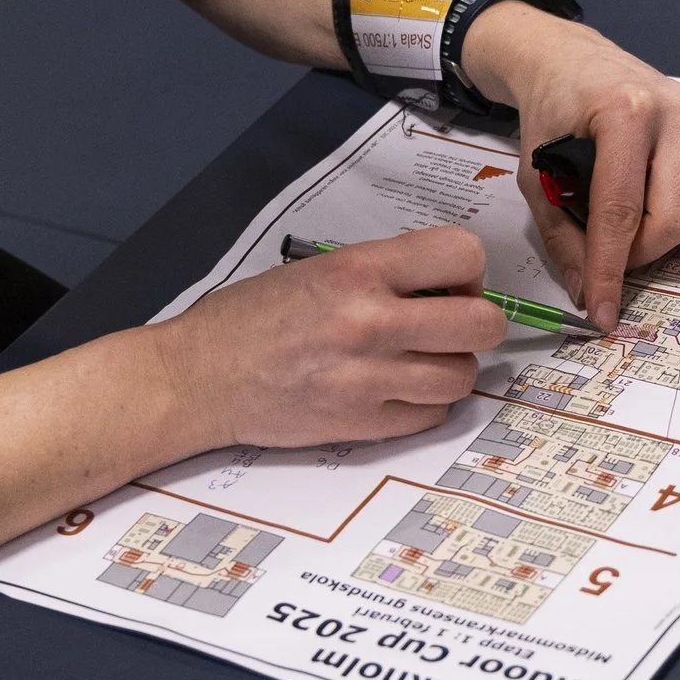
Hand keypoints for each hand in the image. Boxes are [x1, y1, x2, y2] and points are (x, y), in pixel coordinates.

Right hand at [150, 227, 508, 448]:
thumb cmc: (249, 318)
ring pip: (462, 377)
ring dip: (450, 368)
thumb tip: (443, 285)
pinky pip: (431, 416)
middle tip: (446, 325)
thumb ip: (380, 272)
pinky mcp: (361, 425)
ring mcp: (368, 379)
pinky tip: (394, 390)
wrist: (197, 378)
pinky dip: (424, 405)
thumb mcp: (315, 269)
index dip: (468, 271)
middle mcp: (370, 322)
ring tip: (417, 362)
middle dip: (474, 323)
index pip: (461, 254)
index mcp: (357, 270)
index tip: (449, 284)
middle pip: (481, 324)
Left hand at [460, 4, 679, 329]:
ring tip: (623, 216)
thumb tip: (586, 293)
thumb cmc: (552, 112)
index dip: (609, 270)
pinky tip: (649, 191)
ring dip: (658, 236)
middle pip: (676, 220)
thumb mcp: (537, 174)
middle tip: (609, 257)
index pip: (621, 212)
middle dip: (641, 256)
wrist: (572, 60)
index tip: (600, 311)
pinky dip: (678, 213)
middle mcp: (676, 110)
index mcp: (626, 112)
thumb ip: (560, 236)